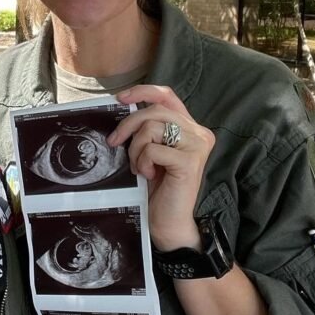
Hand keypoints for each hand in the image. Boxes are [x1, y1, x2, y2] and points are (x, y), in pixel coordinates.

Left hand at [108, 85, 215, 251]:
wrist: (169, 223)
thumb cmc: (158, 188)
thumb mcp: (151, 151)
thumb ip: (148, 129)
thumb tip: (124, 107)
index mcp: (190, 127)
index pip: (167, 96)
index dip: (143, 91)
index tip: (121, 98)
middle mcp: (198, 132)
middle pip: (154, 111)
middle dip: (128, 126)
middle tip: (115, 142)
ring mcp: (197, 145)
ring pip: (151, 128)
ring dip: (136, 149)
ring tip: (140, 167)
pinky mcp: (190, 160)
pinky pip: (152, 149)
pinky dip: (143, 162)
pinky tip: (149, 175)